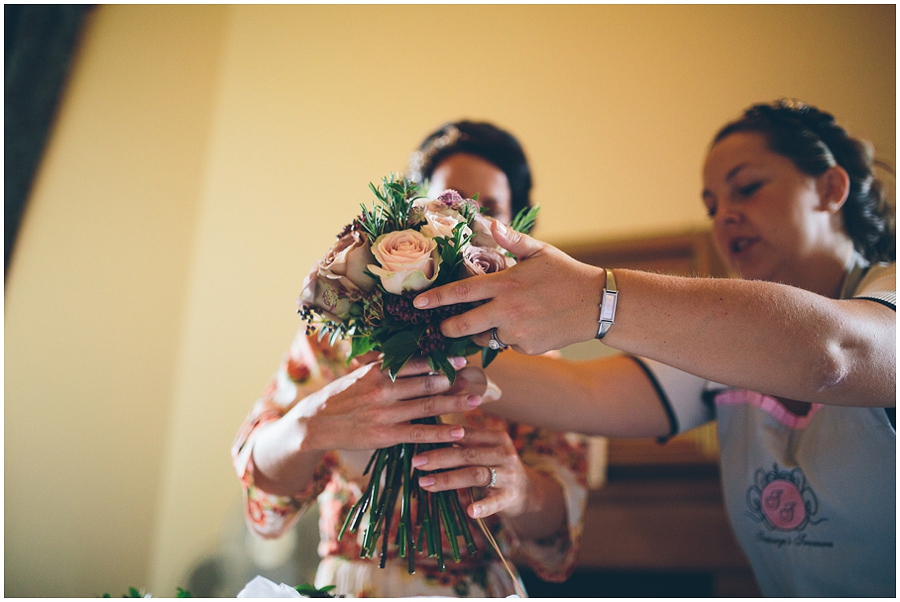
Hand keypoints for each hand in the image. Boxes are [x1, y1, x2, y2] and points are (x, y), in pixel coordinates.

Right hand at [287, 355, 482, 451]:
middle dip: (454, 381)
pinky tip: (459, 432)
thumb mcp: (359, 374)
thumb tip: (408, 353)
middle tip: (477, 378)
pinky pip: (419, 432)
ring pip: (427, 405)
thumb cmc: (341, 396)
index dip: (441, 361)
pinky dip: (440, 432)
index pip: (416, 362)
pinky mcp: (385, 435)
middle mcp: (384, 389)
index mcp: (379, 370)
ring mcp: (386, 412)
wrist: (316, 423)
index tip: (462, 359)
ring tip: (476, 401)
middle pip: (427, 382)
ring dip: (454, 403)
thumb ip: (383, 365)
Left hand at [412, 425, 531, 519]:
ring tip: (426, 483)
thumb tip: (426, 436)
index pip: (466, 433)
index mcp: (496, 438)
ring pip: (476, 475)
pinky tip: (469, 510)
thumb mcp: (485, 451)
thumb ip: (464, 444)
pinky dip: (483, 506)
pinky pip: (495, 501)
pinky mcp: (511, 497)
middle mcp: (504, 453)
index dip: (442, 436)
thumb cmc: (496, 467)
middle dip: (440, 457)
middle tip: (416, 462)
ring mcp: (509, 475)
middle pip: (468, 454)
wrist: (528, 492)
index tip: (418, 439)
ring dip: (449, 479)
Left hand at [413, 220, 604, 353]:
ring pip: (485, 337)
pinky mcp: (528, 348)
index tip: (418, 305)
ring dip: (482, 332)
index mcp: (505, 284)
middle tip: (443, 327)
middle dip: (448, 328)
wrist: (597, 304)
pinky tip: (527, 326)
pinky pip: (508, 345)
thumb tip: (490, 223)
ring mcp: (517, 332)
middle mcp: (507, 311)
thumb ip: (511, 240)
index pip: (461, 293)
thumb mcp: (540, 251)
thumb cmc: (566, 274)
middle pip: (463, 326)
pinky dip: (510, 338)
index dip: (436, 300)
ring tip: (498, 319)